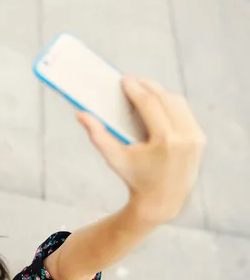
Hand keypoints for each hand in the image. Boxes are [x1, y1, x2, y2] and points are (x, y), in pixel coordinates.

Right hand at [77, 75, 205, 222]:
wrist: (162, 200)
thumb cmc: (134, 178)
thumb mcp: (114, 158)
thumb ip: (97, 135)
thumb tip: (80, 114)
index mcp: (164, 140)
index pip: (149, 104)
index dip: (135, 89)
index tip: (124, 79)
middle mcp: (184, 136)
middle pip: (165, 98)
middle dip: (147, 86)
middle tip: (132, 80)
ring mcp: (195, 137)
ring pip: (177, 102)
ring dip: (160, 92)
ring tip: (143, 88)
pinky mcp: (200, 139)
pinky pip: (184, 112)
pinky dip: (170, 104)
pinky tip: (157, 101)